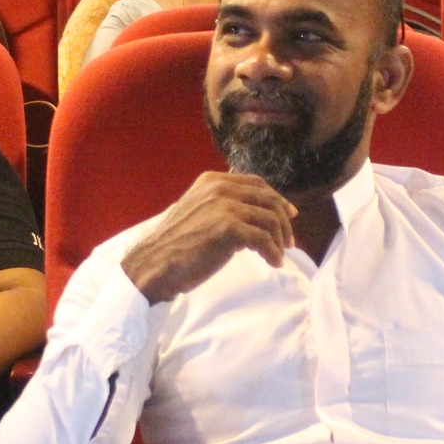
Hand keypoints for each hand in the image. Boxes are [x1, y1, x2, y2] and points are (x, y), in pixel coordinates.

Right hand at [120, 171, 296, 302]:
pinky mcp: (228, 228)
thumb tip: (251, 211)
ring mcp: (224, 206)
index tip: (289, 215)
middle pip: (268, 199)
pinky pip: (264, 238)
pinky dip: (273, 252)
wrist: (154, 263)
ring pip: (270, 219)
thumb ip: (220, 204)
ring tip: (278, 256)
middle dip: (283, 222)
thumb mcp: (197, 211)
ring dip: (279, 240)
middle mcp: (220, 188)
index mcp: (213, 181)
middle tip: (289, 242)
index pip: (256, 183)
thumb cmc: (175, 244)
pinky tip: (272, 262)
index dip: (277, 199)